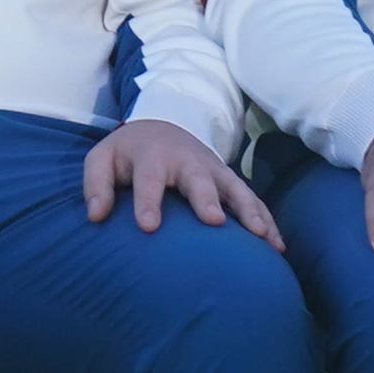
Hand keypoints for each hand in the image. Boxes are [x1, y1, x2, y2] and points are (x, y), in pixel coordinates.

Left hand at [83, 116, 274, 241]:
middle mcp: (188, 163)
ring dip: (249, 211)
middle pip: (199, 180)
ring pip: (235, 190)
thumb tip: (96, 216)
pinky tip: (277, 246)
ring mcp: (213, 172)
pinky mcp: (229, 182)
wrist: (163, 126)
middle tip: (214, 221)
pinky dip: (267, 220)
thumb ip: (96, 184)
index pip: (149, 180)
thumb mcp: (103, 158)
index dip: (148, 202)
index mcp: (153, 157)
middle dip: (206, 199)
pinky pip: (252, 201)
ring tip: (262, 237)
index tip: (147, 227)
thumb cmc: (129, 153)